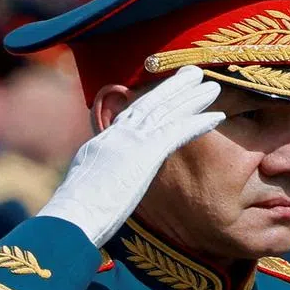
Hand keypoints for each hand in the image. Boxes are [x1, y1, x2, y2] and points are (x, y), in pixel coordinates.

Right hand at [36, 66, 223, 246]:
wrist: (72, 216)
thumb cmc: (75, 214)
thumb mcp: (85, 186)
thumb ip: (97, 177)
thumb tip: (98, 184)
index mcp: (103, 143)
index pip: (131, 115)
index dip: (152, 99)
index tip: (167, 90)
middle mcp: (117, 135)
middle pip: (150, 103)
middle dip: (174, 87)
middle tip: (194, 74)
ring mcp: (131, 141)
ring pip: (167, 111)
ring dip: (192, 98)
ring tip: (213, 87)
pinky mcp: (144, 153)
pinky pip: (177, 132)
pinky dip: (198, 122)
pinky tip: (217, 117)